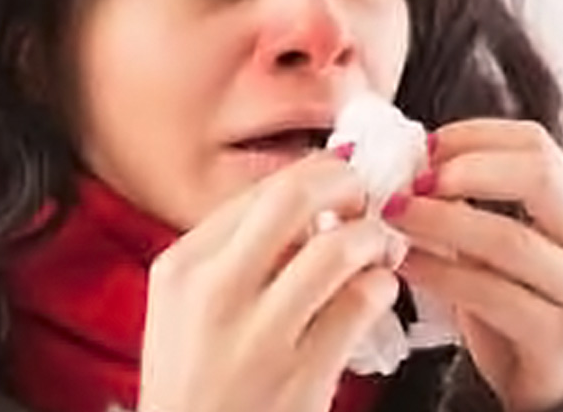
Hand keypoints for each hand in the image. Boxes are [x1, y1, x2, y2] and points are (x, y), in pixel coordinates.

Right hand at [138, 152, 407, 411]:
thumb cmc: (196, 388)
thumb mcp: (184, 312)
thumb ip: (232, 257)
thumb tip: (309, 206)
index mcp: (180, 268)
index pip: (256, 190)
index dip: (311, 173)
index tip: (337, 176)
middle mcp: (213, 292)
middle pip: (292, 196)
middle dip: (344, 183)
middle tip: (365, 195)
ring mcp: (258, 335)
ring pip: (338, 247)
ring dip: (373, 238)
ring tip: (381, 247)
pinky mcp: (302, 374)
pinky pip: (361, 302)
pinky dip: (382, 286)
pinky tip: (377, 293)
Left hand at [385, 120, 562, 411]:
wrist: (554, 391)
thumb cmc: (518, 307)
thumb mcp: (502, 247)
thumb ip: (471, 204)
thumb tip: (407, 162)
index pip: (536, 143)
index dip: (473, 136)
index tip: (422, 147)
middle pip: (537, 175)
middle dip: (464, 170)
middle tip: (412, 180)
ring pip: (508, 238)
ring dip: (439, 220)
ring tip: (393, 215)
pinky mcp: (559, 337)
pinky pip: (489, 293)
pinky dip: (438, 271)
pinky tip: (404, 263)